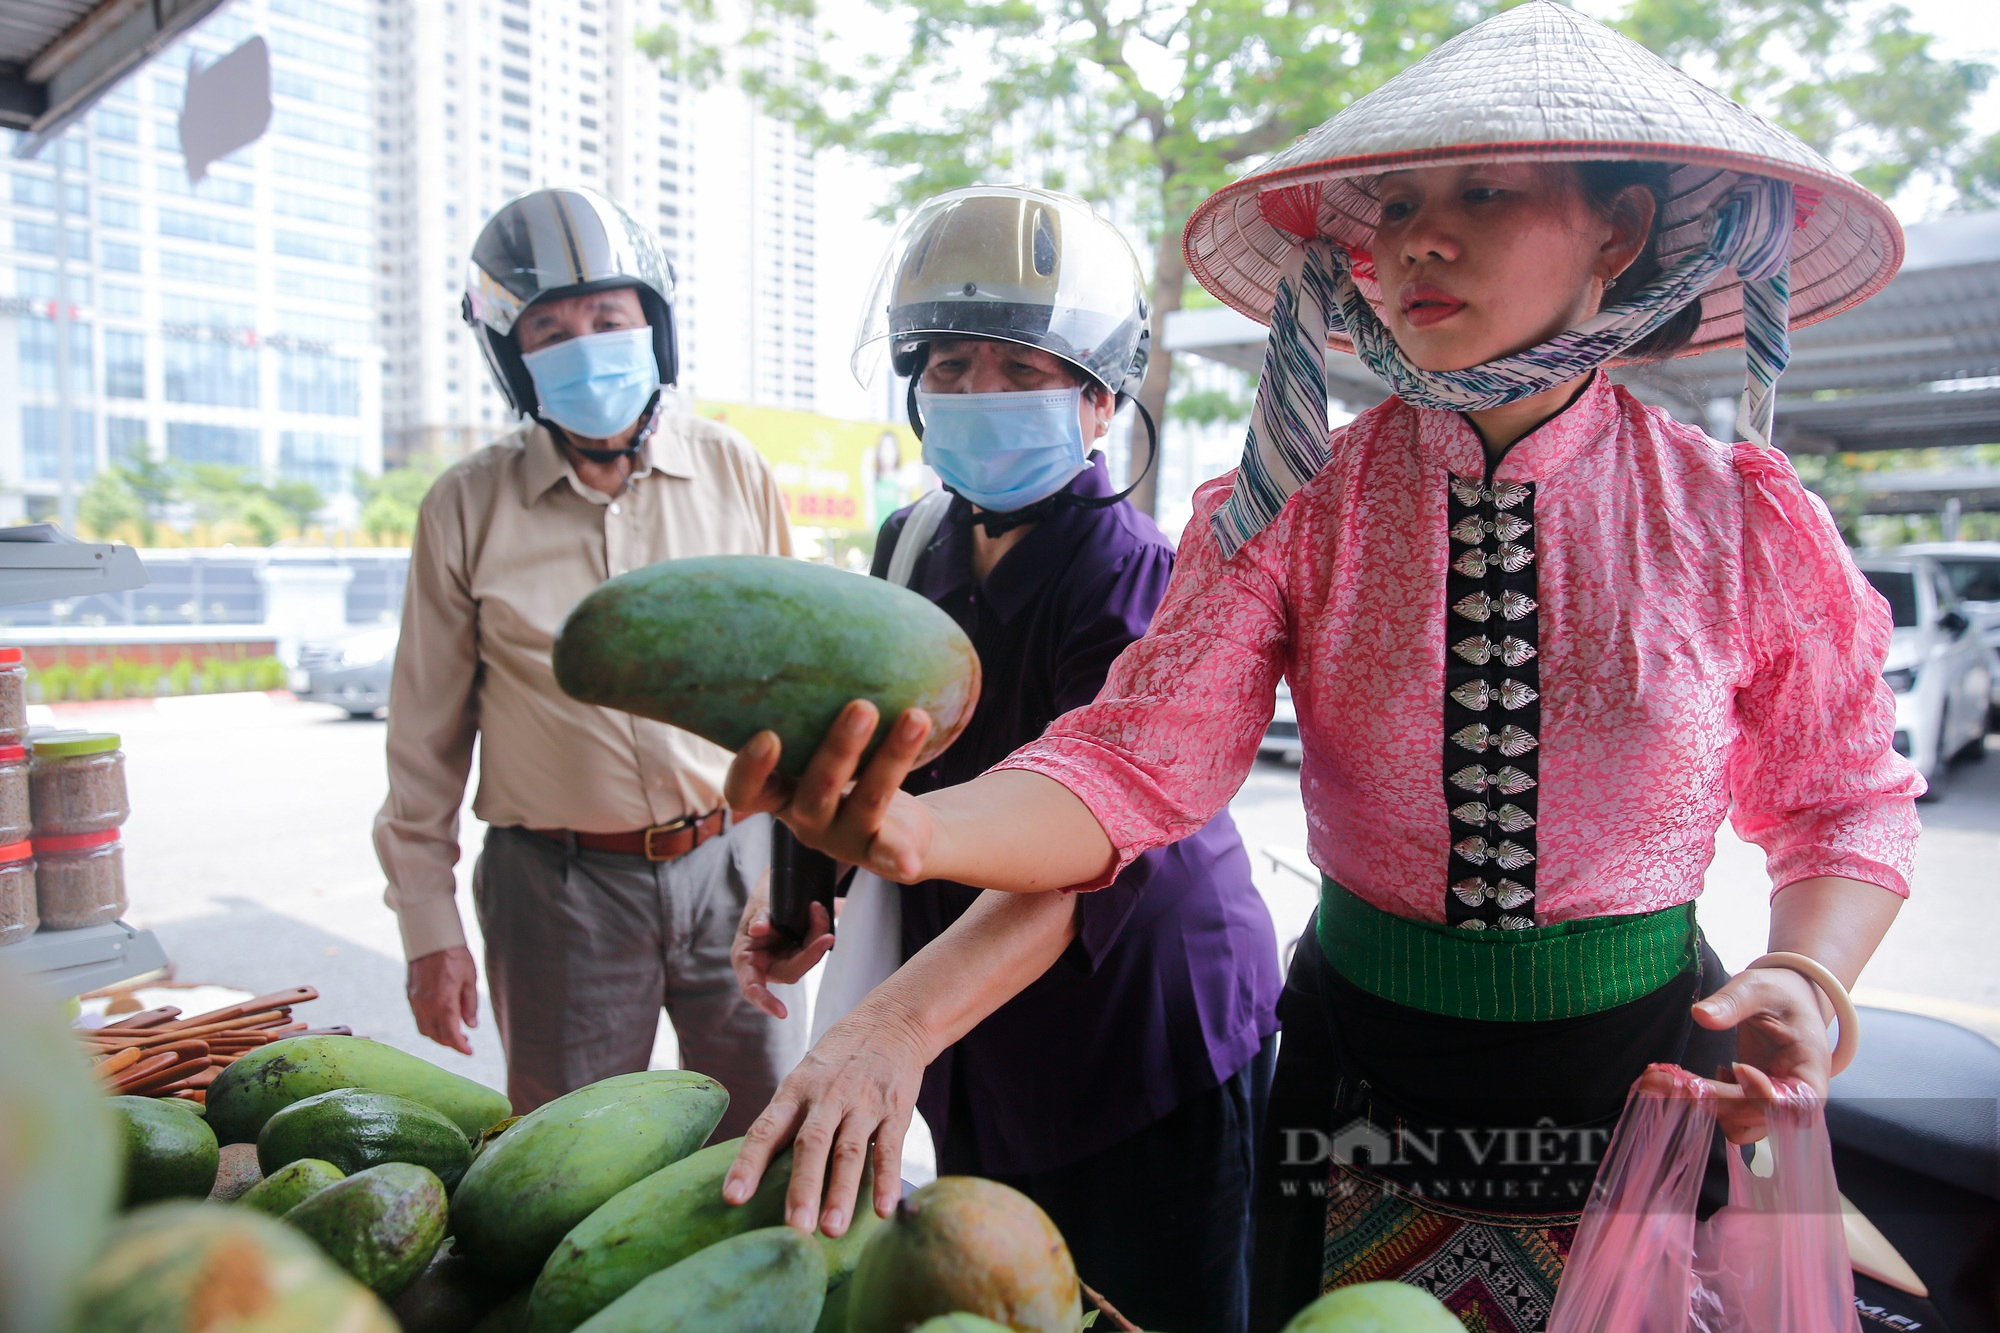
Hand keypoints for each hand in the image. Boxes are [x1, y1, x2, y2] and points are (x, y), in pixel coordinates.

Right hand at [406, 946, 479, 1056]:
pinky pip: (418, 1019)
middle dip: (451, 1042)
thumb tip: (470, 1026)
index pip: (451, 1034)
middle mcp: (426, 1006)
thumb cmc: (454, 955)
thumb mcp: (470, 979)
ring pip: (425, 1030)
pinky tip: (441, 1020)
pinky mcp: (410, 995)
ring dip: (438, 1036)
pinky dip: (429, 1025)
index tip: (469, 1052)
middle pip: (437, 1035)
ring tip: (454, 1032)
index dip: (460, 1047)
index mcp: (443, 1002)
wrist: (430, 938)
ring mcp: (415, 1001)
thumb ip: (470, 1004)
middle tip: (465, 1042)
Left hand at [721, 1001, 927, 1236]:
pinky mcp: (895, 1110)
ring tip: (832, 1230)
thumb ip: (787, 1120)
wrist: (891, 1021)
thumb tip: (756, 1173)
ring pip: (849, 1151)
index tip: (733, 1197)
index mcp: (795, 1091)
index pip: (766, 1129)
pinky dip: (887, 1180)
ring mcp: (862, 1103)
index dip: (748, 1164)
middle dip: (802, 1188)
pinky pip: (889, 1148)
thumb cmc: (837, 1060)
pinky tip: (883, 1209)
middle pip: (811, 1144)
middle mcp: (827, 1097)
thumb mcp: (804, 1079)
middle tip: (794, 1228)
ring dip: (841, 1192)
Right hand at [725, 700, 937, 882]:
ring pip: (865, 801)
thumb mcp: (819, 740)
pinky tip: (910, 861)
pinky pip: (890, 855)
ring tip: (916, 716)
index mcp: (779, 793)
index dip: (751, 768)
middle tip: (862, 706)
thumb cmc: (847, 766)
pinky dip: (899, 856)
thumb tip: (812, 613)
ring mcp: (842, 841)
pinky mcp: (880, 855)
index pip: (745, 791)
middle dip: (839, 749)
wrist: (897, 826)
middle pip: (814, 790)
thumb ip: (808, 704)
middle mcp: (804, 820)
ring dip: (891, 759)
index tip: (767, 735)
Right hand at [733, 871, 834, 1019]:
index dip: (765, 1001)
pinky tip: (832, 909)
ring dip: (818, 934)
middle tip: (827, 934)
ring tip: (820, 908)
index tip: (782, 1013)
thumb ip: (759, 918)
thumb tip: (758, 930)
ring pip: (807, 958)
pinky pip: (814, 947)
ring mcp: (785, 960)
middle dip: (811, 953)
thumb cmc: (762, 902)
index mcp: (746, 959)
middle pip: (792, 971)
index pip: (753, 988)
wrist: (777, 889)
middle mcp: (766, 965)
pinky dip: (821, 930)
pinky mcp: (802, 953)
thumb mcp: (758, 906)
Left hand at [1681, 966, 1832, 1142]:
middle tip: (1655, 1079)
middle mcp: (1796, 1097)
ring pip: (1740, 1127)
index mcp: (1811, 1069)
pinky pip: (1731, 1121)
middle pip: (1755, 1115)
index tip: (1736, 1067)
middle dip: (1708, 1098)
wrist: (1787, 1001)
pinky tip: (1702, 1079)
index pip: (1798, 1103)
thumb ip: (1733, 1002)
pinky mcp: (1754, 1105)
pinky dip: (1709, 1107)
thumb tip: (1701, 1015)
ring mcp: (1774, 1106)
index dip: (1765, 1095)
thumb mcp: (1757, 988)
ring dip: (1702, 1107)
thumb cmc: (1778, 993)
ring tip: (1667, 1079)